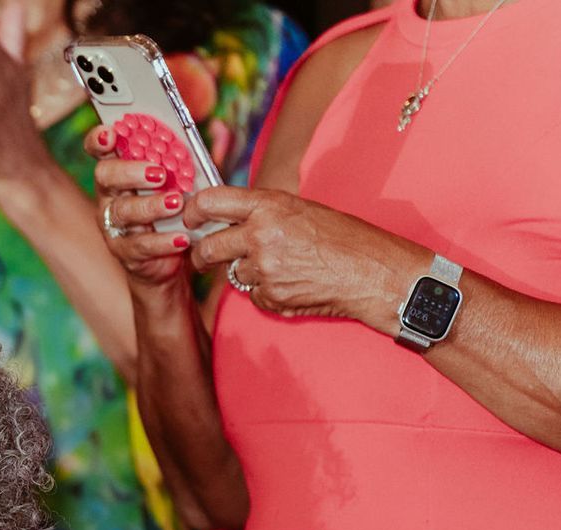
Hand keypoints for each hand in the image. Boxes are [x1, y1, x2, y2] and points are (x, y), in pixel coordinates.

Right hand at [85, 126, 191, 287]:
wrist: (170, 258)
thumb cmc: (175, 211)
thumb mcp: (181, 182)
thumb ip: (183, 161)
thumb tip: (212, 133)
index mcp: (121, 171)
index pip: (100, 150)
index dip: (100, 140)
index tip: (111, 134)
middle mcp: (111, 196)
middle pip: (106, 176)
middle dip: (131, 171)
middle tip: (160, 174)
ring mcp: (114, 225)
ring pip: (123, 211)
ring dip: (151, 206)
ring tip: (177, 203)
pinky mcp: (125, 252)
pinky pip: (140, 245)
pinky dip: (163, 241)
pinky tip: (182, 238)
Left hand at [186, 186, 417, 326]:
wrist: (371, 271)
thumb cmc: (342, 237)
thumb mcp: (300, 210)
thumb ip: (261, 212)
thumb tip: (225, 219)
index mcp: (268, 205)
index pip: (209, 202)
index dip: (192, 213)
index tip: (189, 220)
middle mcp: (260, 235)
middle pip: (207, 247)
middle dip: (202, 255)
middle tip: (204, 257)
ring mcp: (264, 269)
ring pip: (233, 274)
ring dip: (247, 273)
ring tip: (283, 266)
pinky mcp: (269, 297)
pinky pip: (253, 295)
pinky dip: (266, 293)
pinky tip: (293, 284)